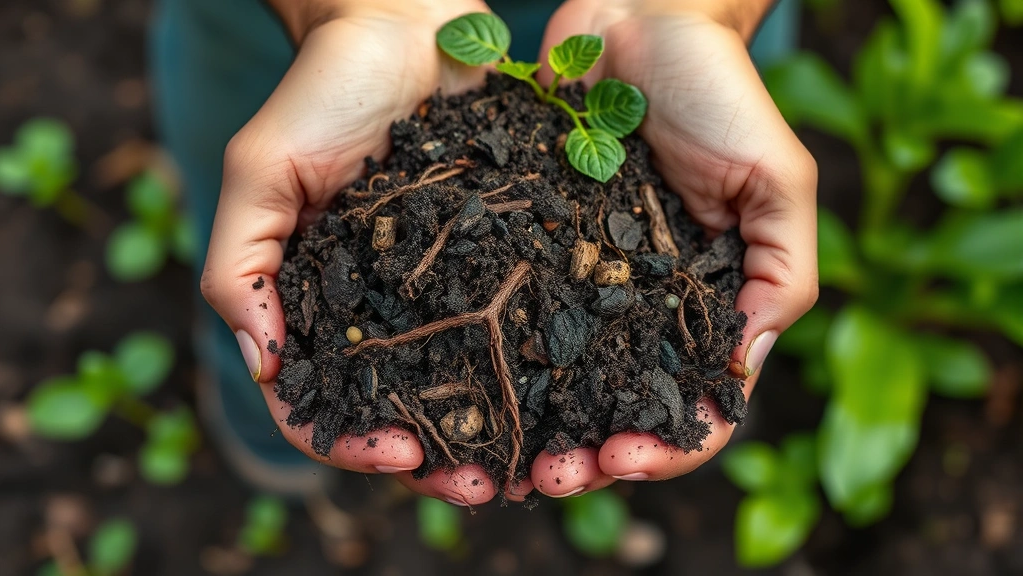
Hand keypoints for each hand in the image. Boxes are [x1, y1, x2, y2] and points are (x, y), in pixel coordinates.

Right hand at [200, 1, 534, 504]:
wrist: (406, 25)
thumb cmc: (324, 91)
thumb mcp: (260, 171)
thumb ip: (239, 266)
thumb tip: (261, 365)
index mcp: (316, 305)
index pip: (321, 403)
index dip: (350, 444)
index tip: (399, 456)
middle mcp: (382, 311)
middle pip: (402, 411)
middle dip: (438, 460)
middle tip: (481, 487)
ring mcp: (443, 290)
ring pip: (467, 385)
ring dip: (496, 433)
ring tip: (536, 463)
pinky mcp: (497, 258)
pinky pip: (517, 325)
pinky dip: (537, 371)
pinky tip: (572, 394)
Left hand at [528, 0, 818, 496]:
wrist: (639, 19)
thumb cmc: (718, 92)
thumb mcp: (776, 180)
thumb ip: (782, 274)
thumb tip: (740, 372)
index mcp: (706, 304)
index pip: (694, 404)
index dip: (666, 447)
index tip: (625, 460)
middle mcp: (640, 306)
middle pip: (617, 408)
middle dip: (589, 456)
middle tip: (549, 478)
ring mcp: (581, 281)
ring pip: (556, 380)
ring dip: (532, 428)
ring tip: (500, 457)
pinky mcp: (529, 248)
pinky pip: (507, 314)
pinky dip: (491, 359)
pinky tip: (460, 386)